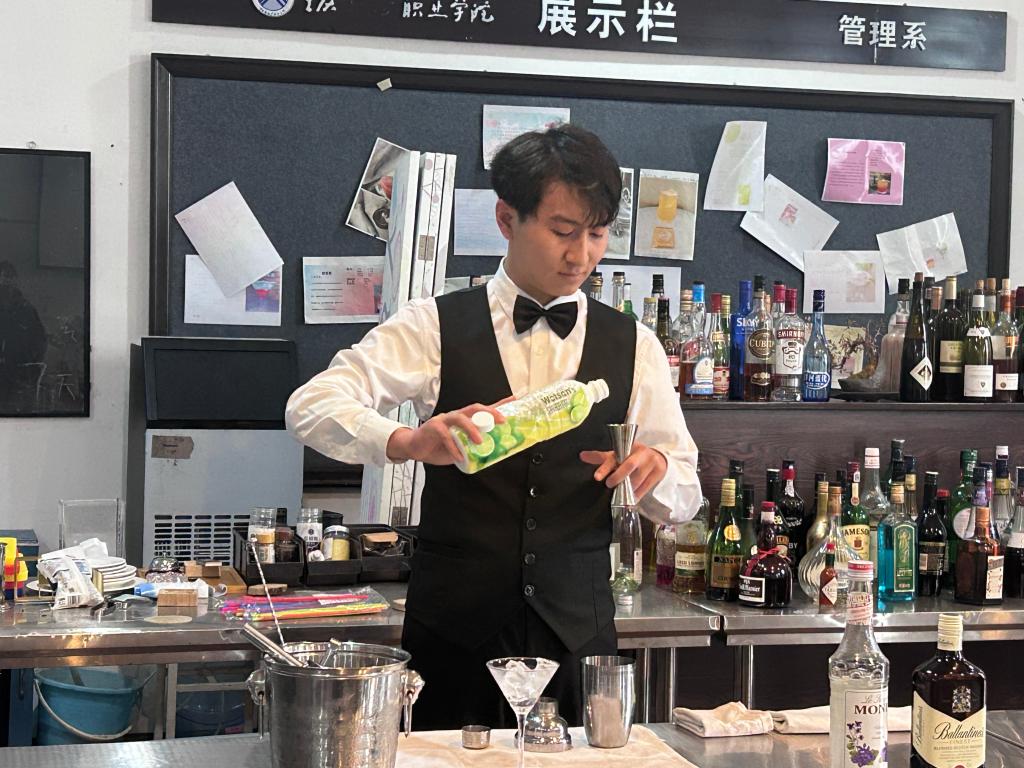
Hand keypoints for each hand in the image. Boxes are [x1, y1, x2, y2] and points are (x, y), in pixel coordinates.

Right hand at [386, 401, 506, 465]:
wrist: (415, 448)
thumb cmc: (438, 446)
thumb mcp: (460, 448)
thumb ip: (472, 448)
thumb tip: (491, 453)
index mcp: (464, 419)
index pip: (483, 410)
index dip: (499, 405)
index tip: (514, 400)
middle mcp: (455, 416)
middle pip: (474, 408)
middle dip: (489, 413)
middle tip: (501, 422)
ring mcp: (444, 420)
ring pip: (460, 418)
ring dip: (471, 429)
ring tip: (479, 441)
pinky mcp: (433, 427)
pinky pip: (445, 435)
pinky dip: (453, 446)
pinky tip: (458, 456)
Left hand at [580, 442, 667, 500]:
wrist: (657, 457)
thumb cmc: (632, 457)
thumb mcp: (617, 455)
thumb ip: (600, 457)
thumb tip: (582, 456)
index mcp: (627, 446)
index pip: (614, 456)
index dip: (604, 467)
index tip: (597, 477)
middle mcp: (640, 453)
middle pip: (628, 465)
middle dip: (618, 477)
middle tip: (610, 485)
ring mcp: (651, 462)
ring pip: (637, 479)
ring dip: (627, 489)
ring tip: (620, 495)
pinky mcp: (658, 472)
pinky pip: (646, 487)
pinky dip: (637, 495)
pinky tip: (631, 500)